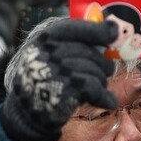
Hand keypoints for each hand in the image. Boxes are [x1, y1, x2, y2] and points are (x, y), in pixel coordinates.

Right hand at [1, 18, 117, 140]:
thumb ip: (75, 41)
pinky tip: (108, 101)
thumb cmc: (45, 79)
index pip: (75, 28)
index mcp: (43, 39)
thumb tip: (115, 29)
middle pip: (89, 52)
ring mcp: (53, 71)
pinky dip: (105, 96)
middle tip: (105, 72)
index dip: (98, 30)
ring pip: (95, 70)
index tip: (115, 33)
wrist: (25, 112)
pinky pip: (95, 88)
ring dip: (101, 81)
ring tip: (96, 89)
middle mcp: (46, 52)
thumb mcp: (50, 54)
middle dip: (102, 64)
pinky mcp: (62, 92)